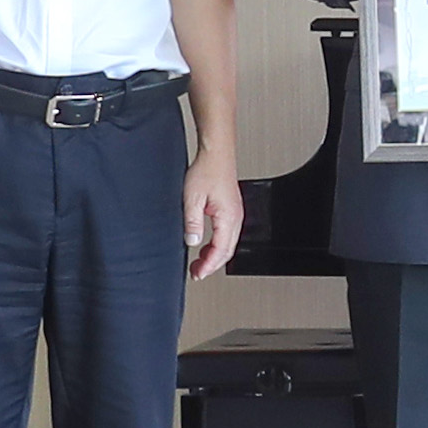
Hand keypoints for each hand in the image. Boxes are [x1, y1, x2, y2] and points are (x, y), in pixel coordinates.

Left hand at [184, 148, 243, 277]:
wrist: (216, 153)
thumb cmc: (207, 171)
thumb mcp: (192, 199)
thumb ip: (192, 223)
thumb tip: (192, 242)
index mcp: (228, 217)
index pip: (220, 250)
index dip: (208, 265)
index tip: (197, 274)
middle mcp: (236, 217)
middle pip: (227, 251)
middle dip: (212, 265)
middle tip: (196, 272)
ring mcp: (235, 213)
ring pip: (228, 244)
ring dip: (214, 255)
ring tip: (199, 261)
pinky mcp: (231, 209)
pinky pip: (227, 234)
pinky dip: (217, 245)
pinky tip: (206, 245)